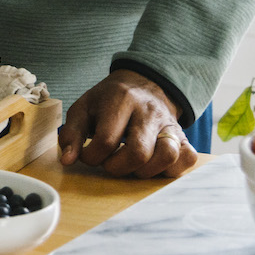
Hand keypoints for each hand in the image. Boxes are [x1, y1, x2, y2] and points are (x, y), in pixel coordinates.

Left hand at [57, 70, 198, 178]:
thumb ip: (72, 133)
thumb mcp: (84, 108)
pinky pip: (187, 158)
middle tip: (110, 163)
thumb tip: (68, 161)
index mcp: (121, 99)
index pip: (106, 140)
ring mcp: (170, 124)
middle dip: (118, 167)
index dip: (92, 157)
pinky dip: (170, 169)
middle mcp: (149, 111)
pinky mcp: (184, 136)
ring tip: (132, 166)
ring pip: (167, 155)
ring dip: (145, 171)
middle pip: (138, 152)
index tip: (89, 155)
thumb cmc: (109, 101)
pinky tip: (153, 165)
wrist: (143, 84)